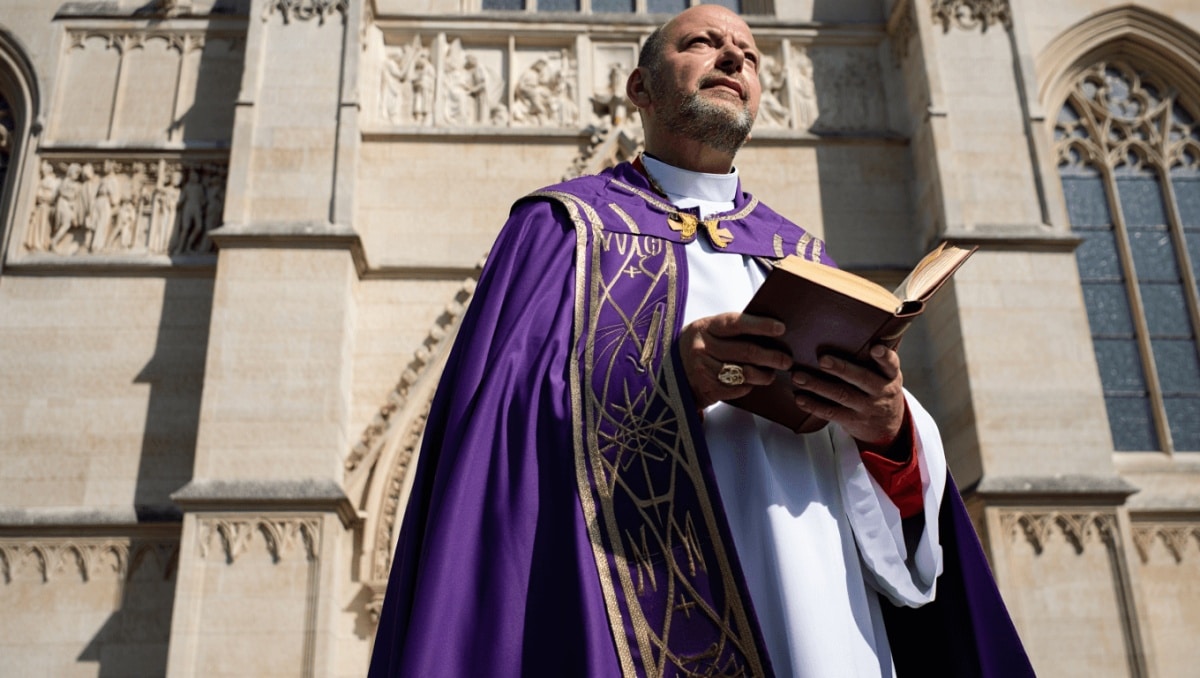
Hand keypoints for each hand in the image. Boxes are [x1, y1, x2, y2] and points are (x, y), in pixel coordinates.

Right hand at [678, 312, 792, 409]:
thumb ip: (732, 331)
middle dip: (771, 356)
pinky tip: (752, 383)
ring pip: (744, 373)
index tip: (781, 329)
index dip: (760, 326)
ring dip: (763, 375)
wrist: (670, 373)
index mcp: (705, 327)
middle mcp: (702, 347)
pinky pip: (737, 389)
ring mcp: (703, 369)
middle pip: (745, 351)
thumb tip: (770, 333)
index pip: (737, 323)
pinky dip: (749, 386)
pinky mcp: (706, 388)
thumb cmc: (700, 348)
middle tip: (786, 360)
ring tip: (771, 374)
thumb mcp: (709, 332)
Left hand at [791, 344, 904, 446]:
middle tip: (822, 360)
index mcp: (890, 375)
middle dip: (841, 369)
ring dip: (818, 386)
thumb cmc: (880, 388)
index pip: (891, 364)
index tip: (875, 348)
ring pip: (841, 396)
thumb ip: (876, 356)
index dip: (884, 356)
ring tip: (798, 377)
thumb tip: (867, 326)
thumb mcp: (886, 374)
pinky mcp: (852, 421)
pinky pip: (832, 413)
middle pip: (861, 379)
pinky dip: (814, 405)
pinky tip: (800, 398)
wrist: (888, 426)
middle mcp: (881, 391)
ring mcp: (867, 408)